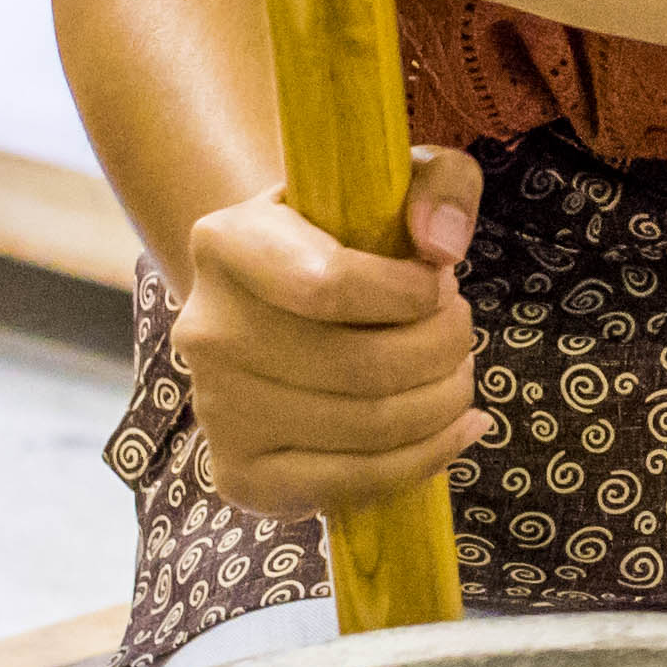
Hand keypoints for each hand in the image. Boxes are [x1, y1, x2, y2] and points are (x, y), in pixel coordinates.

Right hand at [170, 164, 488, 514]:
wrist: (282, 306)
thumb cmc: (348, 239)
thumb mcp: (395, 182)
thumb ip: (440, 185)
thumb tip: (440, 247)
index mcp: (226, 243)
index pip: (329, 286)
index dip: (411, 294)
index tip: (442, 283)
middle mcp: (206, 330)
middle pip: (360, 367)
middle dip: (443, 350)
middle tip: (459, 332)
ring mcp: (215, 410)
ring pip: (367, 428)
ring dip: (443, 402)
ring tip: (456, 372)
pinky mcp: (239, 475)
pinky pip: (351, 484)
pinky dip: (425, 459)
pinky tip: (456, 429)